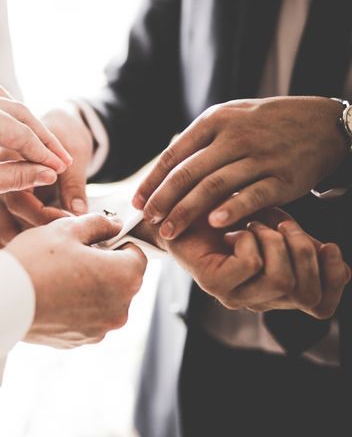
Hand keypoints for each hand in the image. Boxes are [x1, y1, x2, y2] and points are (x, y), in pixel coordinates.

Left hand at [0, 83, 71, 223]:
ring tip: (41, 146)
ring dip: (24, 123)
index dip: (45, 155)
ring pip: (4, 102)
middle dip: (41, 138)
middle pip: (19, 113)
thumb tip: (48, 173)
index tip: (62, 170)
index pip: (22, 134)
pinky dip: (4, 112)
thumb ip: (16, 176)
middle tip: (61, 159)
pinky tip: (13, 127)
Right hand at [0, 102, 93, 247]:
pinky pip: (2, 227)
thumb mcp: (74, 155)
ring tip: (51, 247)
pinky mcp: (11, 204)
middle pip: (8, 217)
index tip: (69, 224)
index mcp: (10, 160)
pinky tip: (37, 246)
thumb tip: (78, 213)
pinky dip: (15, 238)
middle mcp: (2, 179)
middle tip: (64, 240)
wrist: (64, 125)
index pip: (19, 199)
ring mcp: (4, 193)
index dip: (44, 216)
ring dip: (23, 240)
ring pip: (2, 226)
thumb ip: (73, 185)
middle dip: (35, 232)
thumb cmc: (67, 133)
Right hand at [6, 213, 146, 347]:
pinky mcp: (79, 341)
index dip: (118, 243)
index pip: (137, 255)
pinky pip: (86, 317)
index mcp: (124, 278)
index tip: (97, 240)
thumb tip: (114, 225)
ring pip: (103, 299)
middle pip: (122, 279)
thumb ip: (98, 224)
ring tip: (59, 275)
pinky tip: (53, 293)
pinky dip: (76, 305)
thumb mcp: (67, 229)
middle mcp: (119, 309)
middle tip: (72, 254)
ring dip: (90, 286)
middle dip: (104, 265)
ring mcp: (99, 329)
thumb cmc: (34, 263)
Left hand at [132, 208, 350, 318]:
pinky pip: (251, 264)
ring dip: (275, 242)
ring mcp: (235, 297)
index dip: (333, 278)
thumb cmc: (233, 218)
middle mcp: (260, 301)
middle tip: (283, 226)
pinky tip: (235, 231)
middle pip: (305, 293)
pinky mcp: (214, 284)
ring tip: (255, 225)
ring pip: (281, 280)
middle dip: (304, 251)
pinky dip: (250, 240)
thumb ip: (303, 244)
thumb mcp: (277, 228)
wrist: (186, 213)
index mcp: (280, 292)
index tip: (329, 245)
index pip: (321, 306)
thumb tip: (330, 252)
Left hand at [134, 97, 348, 239]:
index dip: (153, 181)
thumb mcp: (231, 118)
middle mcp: (235, 136)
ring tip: (169, 231)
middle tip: (148, 221)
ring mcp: (260, 156)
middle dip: (164, 200)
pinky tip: (212, 223)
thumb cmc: (266, 124)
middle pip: (189, 173)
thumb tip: (163, 170)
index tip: (138, 202)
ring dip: (187, 211)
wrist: (323, 123)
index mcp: (215, 120)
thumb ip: (200, 141)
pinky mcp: (283, 178)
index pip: (174, 155)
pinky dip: (231, 209)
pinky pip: (251, 195)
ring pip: (214, 186)